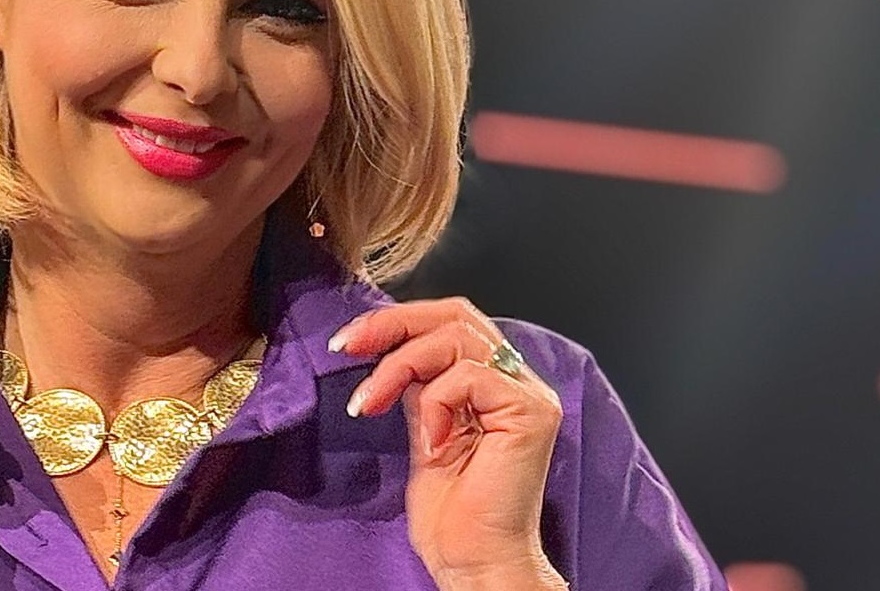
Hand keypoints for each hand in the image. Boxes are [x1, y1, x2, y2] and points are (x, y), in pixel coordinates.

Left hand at [330, 300, 566, 590]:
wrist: (473, 563)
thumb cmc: (453, 516)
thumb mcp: (423, 433)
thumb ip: (419, 389)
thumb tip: (388, 352)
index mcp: (495, 384)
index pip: (450, 322)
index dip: (397, 321)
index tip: (348, 340)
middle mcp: (518, 382)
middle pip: (455, 315)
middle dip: (393, 323)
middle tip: (347, 346)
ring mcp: (528, 395)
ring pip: (456, 338)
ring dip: (399, 366)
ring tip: (372, 405)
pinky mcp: (531, 412)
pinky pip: (469, 375)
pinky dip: (434, 402)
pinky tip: (430, 444)